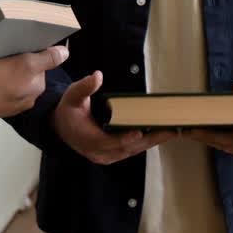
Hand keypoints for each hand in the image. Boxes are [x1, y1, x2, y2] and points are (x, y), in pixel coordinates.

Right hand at [0, 46, 68, 120]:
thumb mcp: (27, 63)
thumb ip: (48, 59)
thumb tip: (64, 54)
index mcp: (37, 88)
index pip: (40, 64)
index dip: (30, 52)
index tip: (20, 48)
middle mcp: (27, 98)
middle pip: (26, 71)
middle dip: (17, 62)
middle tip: (5, 55)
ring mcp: (11, 103)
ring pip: (12, 79)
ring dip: (5, 71)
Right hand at [51, 71, 174, 164]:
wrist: (61, 127)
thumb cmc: (69, 110)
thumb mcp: (73, 96)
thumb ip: (85, 87)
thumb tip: (97, 76)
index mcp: (88, 139)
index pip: (109, 142)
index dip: (125, 138)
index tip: (140, 131)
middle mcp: (99, 152)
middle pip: (128, 148)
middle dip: (150, 139)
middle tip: (170, 130)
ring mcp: (106, 156)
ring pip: (133, 151)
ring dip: (152, 142)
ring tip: (171, 131)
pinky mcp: (112, 156)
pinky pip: (131, 151)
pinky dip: (145, 143)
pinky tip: (159, 134)